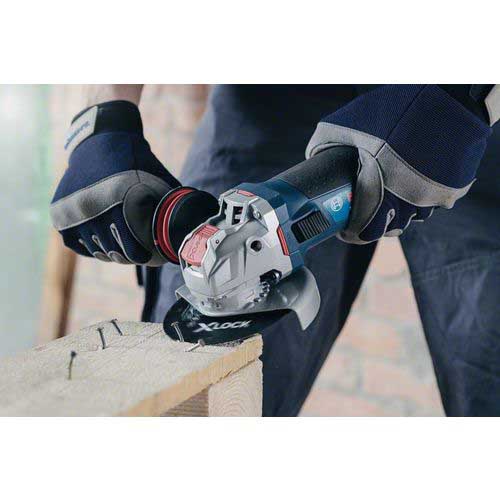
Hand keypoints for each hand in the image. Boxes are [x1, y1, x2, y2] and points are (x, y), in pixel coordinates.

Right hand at [50, 100, 180, 264]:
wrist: (101, 139)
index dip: (142, 256)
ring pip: (95, 249)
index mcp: (118, 202)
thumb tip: (187, 231)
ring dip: (109, 251)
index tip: (147, 255)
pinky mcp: (59, 213)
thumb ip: (171, 208)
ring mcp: (72, 212)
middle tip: (135, 252)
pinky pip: (76, 243)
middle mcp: (91, 209)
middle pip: (113, 252)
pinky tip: (103, 240)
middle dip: (127, 255)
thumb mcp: (159, 182)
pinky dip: (90, 245)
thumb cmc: (137, 162)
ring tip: (120, 246)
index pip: (131, 250)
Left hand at [306, 84, 493, 243]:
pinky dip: (420, 196)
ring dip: (399, 210)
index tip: (346, 229)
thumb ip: (326, 143)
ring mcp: (432, 198)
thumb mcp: (347, 123)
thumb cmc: (393, 111)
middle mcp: (407, 202)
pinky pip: (432, 202)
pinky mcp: (452, 190)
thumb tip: (312, 158)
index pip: (365, 232)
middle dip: (375, 223)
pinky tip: (412, 180)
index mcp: (378, 192)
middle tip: (366, 210)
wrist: (450, 98)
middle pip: (389, 229)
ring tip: (389, 191)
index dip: (354, 233)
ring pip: (412, 217)